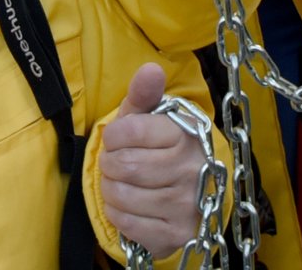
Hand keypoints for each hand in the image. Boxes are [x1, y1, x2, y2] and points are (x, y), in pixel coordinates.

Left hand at [99, 63, 206, 259]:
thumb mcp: (153, 119)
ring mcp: (186, 204)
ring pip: (122, 195)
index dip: (113, 135)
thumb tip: (150, 68)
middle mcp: (190, 169)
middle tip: (115, 163)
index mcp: (185, 134)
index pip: (129, 130)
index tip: (116, 139)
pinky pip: (127, 223)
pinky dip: (117, 214)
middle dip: (109, 164)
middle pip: (123, 165)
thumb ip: (145, 94)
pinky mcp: (178, 234)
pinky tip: (127, 205)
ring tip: (120, 183)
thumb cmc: (162, 150)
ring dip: (110, 190)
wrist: (192, 195)